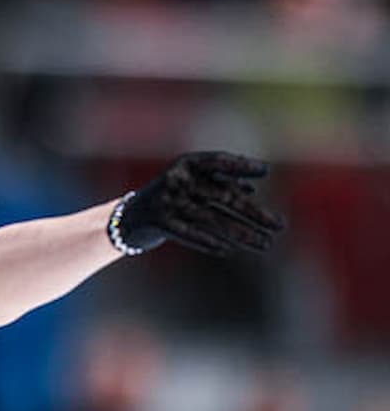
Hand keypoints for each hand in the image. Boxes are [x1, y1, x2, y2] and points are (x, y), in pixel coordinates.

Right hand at [115, 151, 286, 256]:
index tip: (265, 170)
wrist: (130, 219)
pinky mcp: (160, 223)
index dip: (240, 165)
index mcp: (185, 165)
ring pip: (212, 219)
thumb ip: (219, 183)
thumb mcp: (192, 185)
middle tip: (280, 226)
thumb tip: (252, 186)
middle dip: (254, 213)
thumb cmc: (170, 198)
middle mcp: (176, 180)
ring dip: (241, 234)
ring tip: (265, 244)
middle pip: (223, 196)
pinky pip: (190, 233)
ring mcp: (167, 201)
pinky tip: (228, 250)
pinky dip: (209, 241)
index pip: (217, 161)